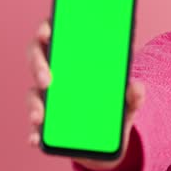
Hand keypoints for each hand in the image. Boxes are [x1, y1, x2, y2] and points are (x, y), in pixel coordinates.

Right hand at [26, 18, 144, 170]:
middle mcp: (56, 73)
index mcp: (74, 57)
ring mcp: (48, 98)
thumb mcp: (129, 101)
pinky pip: (36, 127)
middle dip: (38, 66)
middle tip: (46, 79)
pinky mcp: (47, 124)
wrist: (111, 140)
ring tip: (39, 117)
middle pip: (37, 59)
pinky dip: (34, 133)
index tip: (46, 32)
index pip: (55, 33)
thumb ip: (134, 94)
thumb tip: (136, 87)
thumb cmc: (116, 107)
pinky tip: (35, 139)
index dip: (47, 29)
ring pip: (33, 94)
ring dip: (34, 104)